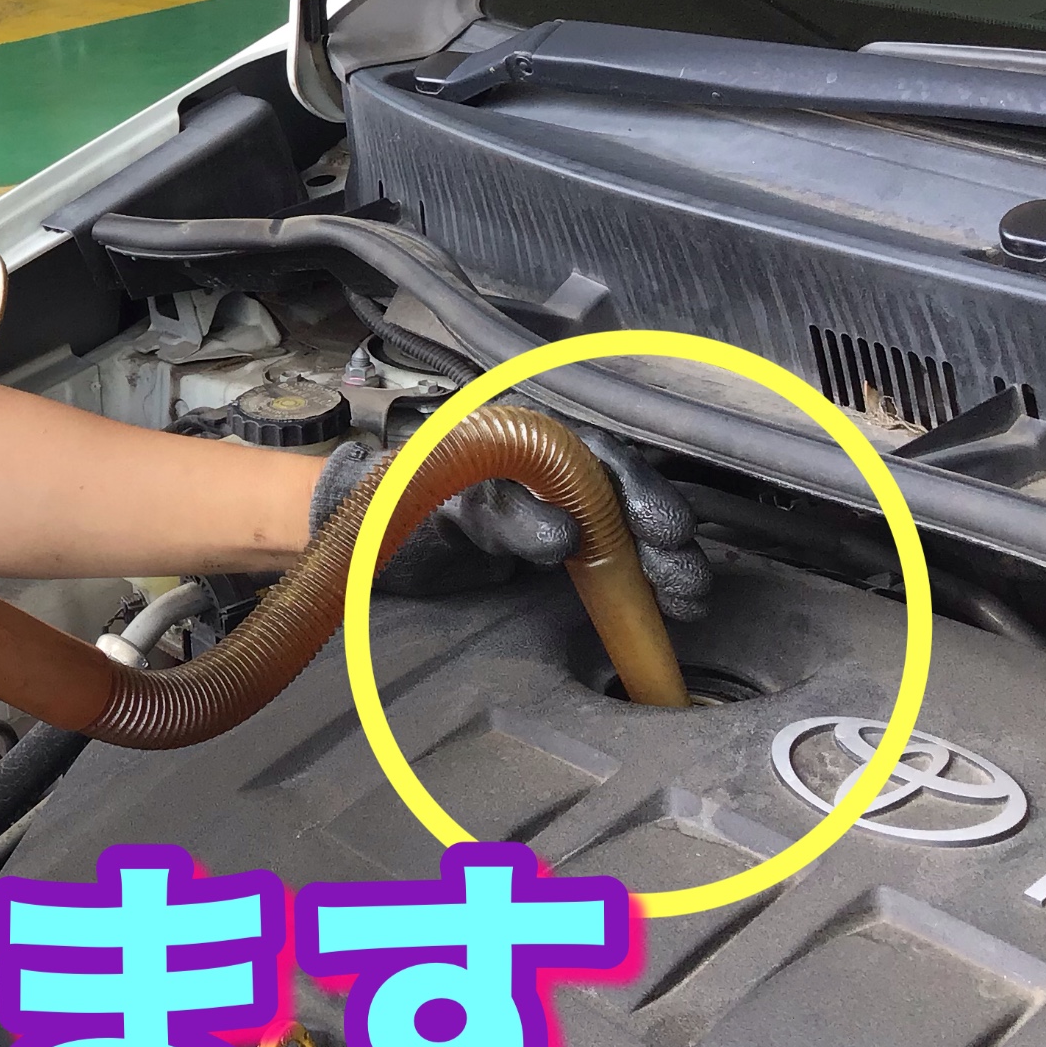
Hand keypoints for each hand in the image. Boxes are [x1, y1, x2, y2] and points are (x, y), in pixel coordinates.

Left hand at [311, 422, 712, 616]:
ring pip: (626, 529)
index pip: (599, 460)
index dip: (637, 495)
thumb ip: (502, 515)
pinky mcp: (552, 553)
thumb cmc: (391, 506)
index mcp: (527, 441)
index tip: (661, 532)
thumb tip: (567, 534)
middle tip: (686, 579)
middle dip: (663, 538)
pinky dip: (640, 582)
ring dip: (663, 563)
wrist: (356, 539)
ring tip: (688, 599)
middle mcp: (549, 470)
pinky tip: (666, 605)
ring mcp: (554, 509)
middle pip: (626, 496)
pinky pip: (609, 560)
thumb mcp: (443, 507)